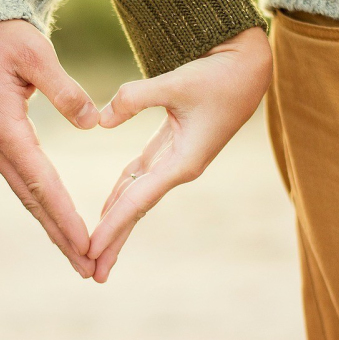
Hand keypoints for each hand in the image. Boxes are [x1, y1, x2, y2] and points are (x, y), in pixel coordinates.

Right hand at [0, 20, 99, 277]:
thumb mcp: (33, 52)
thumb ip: (63, 89)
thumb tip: (92, 122)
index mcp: (5, 127)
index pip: (42, 182)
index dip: (65, 216)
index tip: (87, 244)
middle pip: (33, 201)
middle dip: (61, 236)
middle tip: (88, 268)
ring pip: (25, 195)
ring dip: (51, 226)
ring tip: (77, 254)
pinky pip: (20, 180)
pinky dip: (40, 204)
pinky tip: (54, 218)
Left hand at [88, 27, 272, 282]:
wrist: (248, 66)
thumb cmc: (219, 75)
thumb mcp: (177, 82)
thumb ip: (135, 98)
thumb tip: (100, 121)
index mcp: (183, 162)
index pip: (138, 201)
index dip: (112, 226)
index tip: (90, 250)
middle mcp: (179, 168)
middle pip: (137, 210)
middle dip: (114, 240)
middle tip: (91, 272)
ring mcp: (176, 160)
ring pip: (137, 196)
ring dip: (116, 222)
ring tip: (96, 249)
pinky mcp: (172, 147)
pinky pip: (141, 177)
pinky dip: (122, 193)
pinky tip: (108, 208)